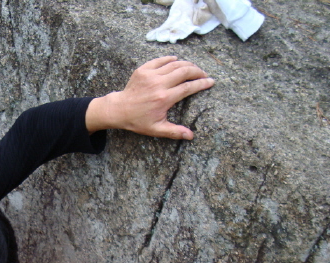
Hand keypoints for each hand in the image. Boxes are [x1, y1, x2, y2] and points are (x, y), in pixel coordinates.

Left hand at [85, 56, 214, 139]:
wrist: (119, 109)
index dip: (202, 83)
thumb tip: (191, 136)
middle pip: (184, 71)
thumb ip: (174, 131)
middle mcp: (159, 84)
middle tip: (203, 74)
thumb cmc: (138, 120)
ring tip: (193, 69)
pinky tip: (177, 61)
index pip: (189, 87)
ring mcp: (150, 75)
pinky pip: (160, 60)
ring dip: (187, 64)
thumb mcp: (156, 129)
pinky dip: (170, 59)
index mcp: (164, 98)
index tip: (211, 82)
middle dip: (197, 71)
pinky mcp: (143, 70)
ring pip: (174, 64)